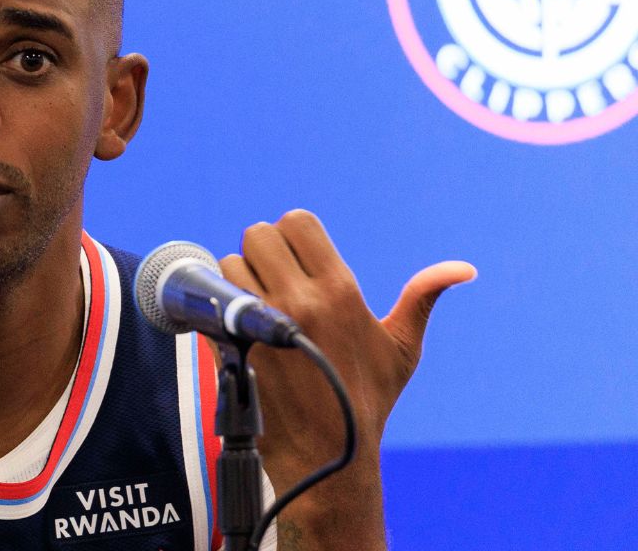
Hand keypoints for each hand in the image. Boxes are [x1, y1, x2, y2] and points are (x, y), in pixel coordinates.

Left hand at [217, 209, 474, 547]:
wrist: (326, 455)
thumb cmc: (365, 400)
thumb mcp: (401, 349)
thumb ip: (422, 298)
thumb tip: (463, 269)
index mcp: (340, 291)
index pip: (297, 222)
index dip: (292, 234)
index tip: (295, 257)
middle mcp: (300, 300)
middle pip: (257, 235)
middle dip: (262, 251)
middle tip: (270, 276)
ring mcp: (263, 322)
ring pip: (229, 264)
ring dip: (236, 278)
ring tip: (252, 302)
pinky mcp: (236, 344)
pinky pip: (213, 301)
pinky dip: (218, 306)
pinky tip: (236, 323)